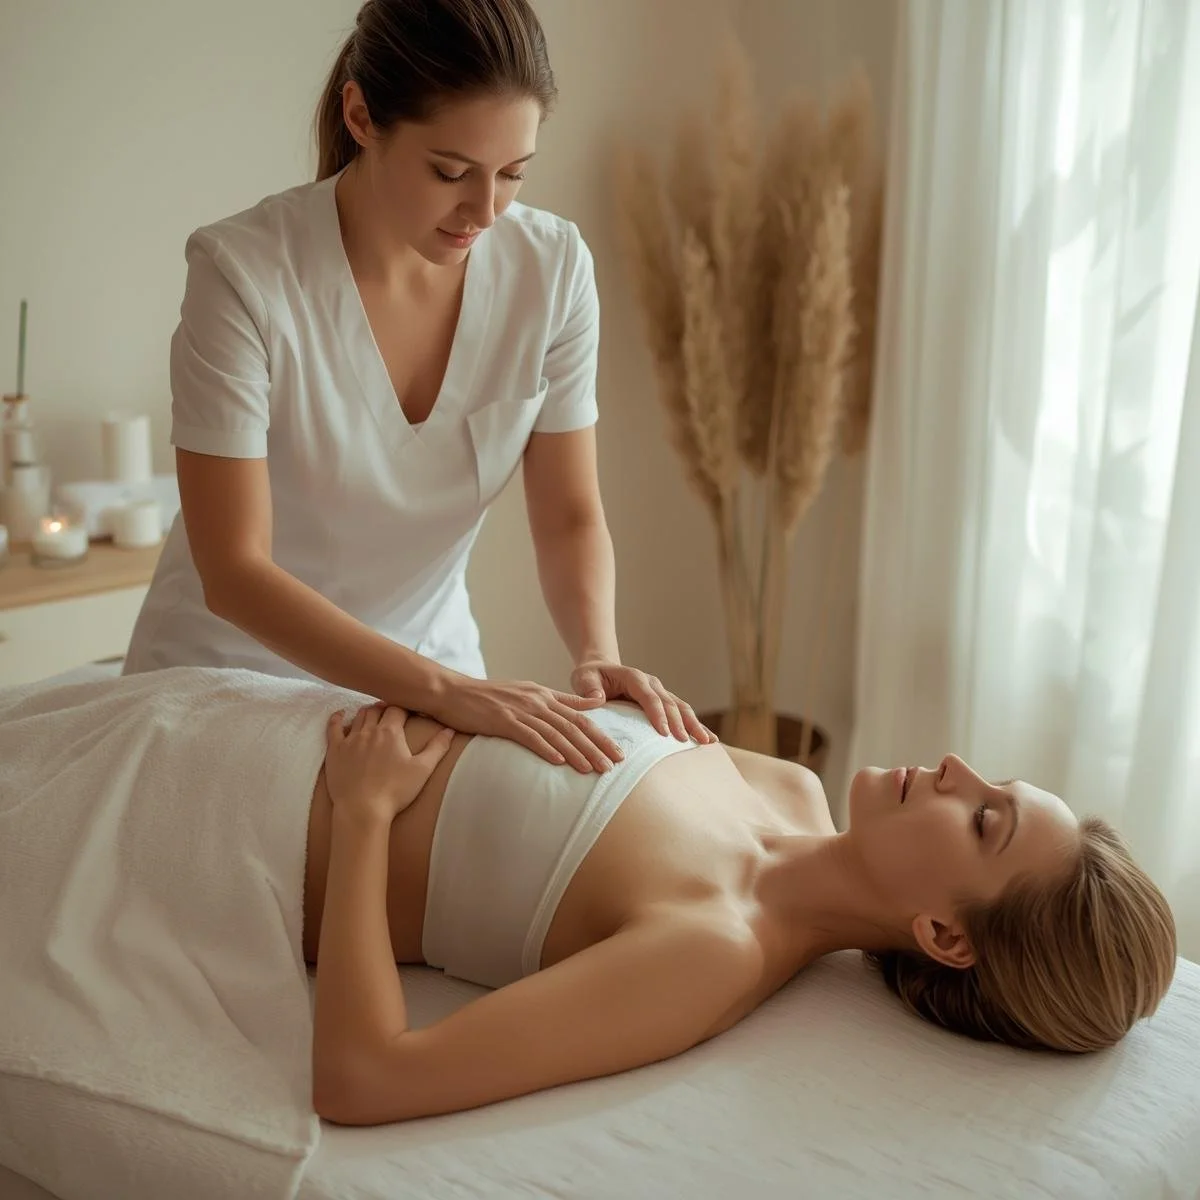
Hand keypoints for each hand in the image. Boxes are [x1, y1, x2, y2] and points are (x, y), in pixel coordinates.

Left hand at [324, 704, 454, 824]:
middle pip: (377, 709)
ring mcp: (350, 739)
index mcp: (391, 732)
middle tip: (391, 713)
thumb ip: (437, 747)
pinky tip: (341, 715)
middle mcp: (369, 730)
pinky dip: (337, 718)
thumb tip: (450, 730)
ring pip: (359, 716)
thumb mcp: (422, 770)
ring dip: (367, 713)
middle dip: (385, 708)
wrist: (362, 809)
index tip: (408, 712)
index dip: (404, 708)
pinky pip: (333, 727)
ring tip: (373, 716)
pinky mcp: (335, 750)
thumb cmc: (395, 791)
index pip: (398, 708)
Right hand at [433, 677, 623, 773]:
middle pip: (574, 725)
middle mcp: (537, 701)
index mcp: (544, 695)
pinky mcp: (503, 720)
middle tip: (615, 764)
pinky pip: (529, 736)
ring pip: (556, 733)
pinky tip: (559, 761)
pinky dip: (545, 748)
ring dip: (576, 752)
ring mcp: (520, 710)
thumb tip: (593, 705)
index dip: (601, 734)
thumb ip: (560, 700)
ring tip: (593, 769)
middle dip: (597, 746)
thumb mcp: (528, 693)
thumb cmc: (489, 697)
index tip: (618, 751)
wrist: (453, 692)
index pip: (580, 716)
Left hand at [571, 660, 717, 744]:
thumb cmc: (590, 677)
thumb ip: (589, 688)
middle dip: (680, 722)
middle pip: (670, 703)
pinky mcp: (664, 702)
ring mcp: (660, 692)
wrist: (600, 670)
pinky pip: (681, 713)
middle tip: (687, 742)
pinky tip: (707, 739)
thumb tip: (598, 699)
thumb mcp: (583, 678)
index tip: (663, 733)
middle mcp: (651, 683)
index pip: (649, 696)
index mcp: (633, 677)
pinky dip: (694, 725)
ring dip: (694, 724)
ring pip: (681, 707)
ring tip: (707, 741)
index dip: (657, 714)